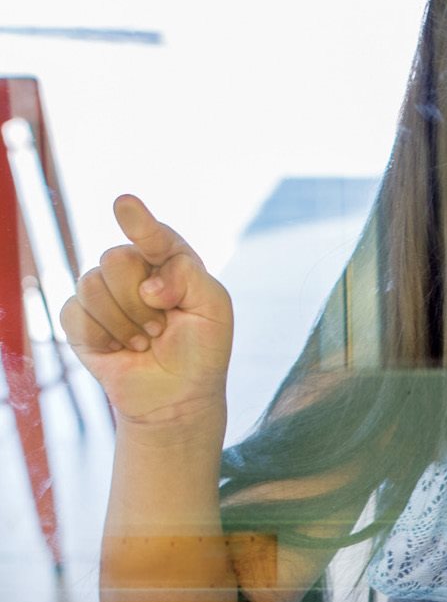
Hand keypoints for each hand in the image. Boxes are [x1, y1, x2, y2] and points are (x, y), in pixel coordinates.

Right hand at [61, 195, 232, 427]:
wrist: (179, 397)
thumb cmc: (201, 350)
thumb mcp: (213, 309)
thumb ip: (188, 277)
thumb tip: (148, 285)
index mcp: (169, 262)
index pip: (153, 236)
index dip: (139, 222)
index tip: (124, 204)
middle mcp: (133, 271)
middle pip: (116, 258)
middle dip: (141, 301)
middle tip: (162, 328)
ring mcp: (102, 293)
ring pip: (92, 284)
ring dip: (126, 323)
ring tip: (146, 341)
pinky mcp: (79, 319)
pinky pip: (76, 313)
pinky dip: (104, 337)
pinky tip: (121, 350)